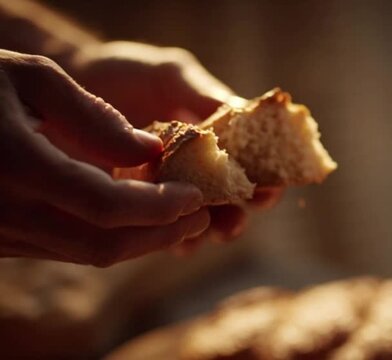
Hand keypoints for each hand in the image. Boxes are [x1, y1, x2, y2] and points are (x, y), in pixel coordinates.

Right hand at [0, 50, 209, 265]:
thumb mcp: (30, 76)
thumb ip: (92, 117)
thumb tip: (148, 152)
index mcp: (15, 164)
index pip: (105, 206)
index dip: (159, 208)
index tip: (195, 197)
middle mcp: (4, 209)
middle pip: (103, 244)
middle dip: (161, 234)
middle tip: (200, 217)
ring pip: (84, 253)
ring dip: (140, 242)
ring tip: (179, 220)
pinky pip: (62, 248)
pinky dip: (107, 238)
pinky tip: (134, 219)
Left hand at [67, 41, 282, 251]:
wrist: (74, 83)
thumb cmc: (128, 73)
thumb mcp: (171, 75)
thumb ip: (203, 94)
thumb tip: (241, 114)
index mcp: (218, 138)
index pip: (254, 164)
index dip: (267, 178)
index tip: (269, 190)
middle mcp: (199, 167)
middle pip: (232, 200)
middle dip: (238, 215)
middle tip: (233, 221)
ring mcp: (169, 189)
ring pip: (200, 220)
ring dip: (207, 232)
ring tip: (203, 232)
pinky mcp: (138, 205)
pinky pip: (161, 230)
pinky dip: (172, 237)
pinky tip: (172, 239)